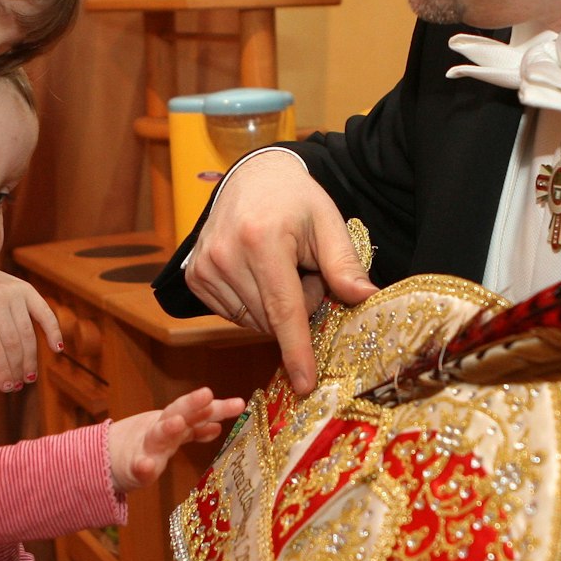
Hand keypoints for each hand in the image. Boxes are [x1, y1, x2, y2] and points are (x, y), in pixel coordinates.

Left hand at [0, 268, 61, 391]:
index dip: (2, 370)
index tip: (7, 387)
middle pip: (12, 343)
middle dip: (17, 368)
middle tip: (19, 385)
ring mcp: (13, 293)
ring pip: (27, 333)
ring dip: (31, 358)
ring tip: (29, 376)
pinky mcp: (27, 290)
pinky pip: (44, 312)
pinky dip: (53, 331)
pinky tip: (57, 349)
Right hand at [107, 387, 246, 493]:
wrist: (107, 459)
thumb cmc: (147, 444)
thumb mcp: (173, 434)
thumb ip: (196, 429)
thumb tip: (220, 425)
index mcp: (174, 422)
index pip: (198, 412)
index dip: (218, 408)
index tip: (239, 404)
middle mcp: (162, 430)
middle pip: (177, 413)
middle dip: (192, 404)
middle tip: (207, 393)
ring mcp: (146, 447)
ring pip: (158, 435)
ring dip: (168, 428)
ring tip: (178, 423)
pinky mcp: (132, 467)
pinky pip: (137, 467)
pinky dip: (141, 466)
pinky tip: (145, 467)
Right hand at [187, 152, 377, 392]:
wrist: (253, 176)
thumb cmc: (296, 201)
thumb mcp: (328, 223)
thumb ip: (344, 264)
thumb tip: (365, 298)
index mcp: (262, 240)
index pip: (284, 310)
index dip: (296, 350)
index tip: (305, 383)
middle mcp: (226, 255)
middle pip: (270, 319)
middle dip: (297, 308)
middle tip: (304, 271)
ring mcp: (205, 267)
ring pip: (251, 321)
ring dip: (273, 308)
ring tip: (280, 268)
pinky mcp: (195, 276)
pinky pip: (233, 314)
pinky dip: (253, 304)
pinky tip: (257, 275)